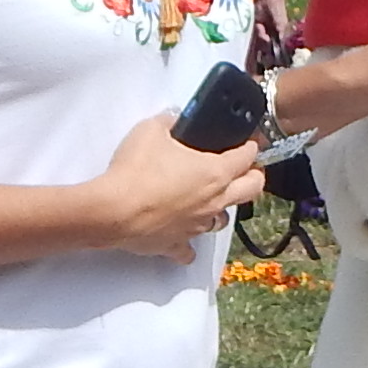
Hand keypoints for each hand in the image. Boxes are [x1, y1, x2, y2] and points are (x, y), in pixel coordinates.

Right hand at [88, 109, 258, 258]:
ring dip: (222, 208)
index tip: (251, 144)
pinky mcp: (176, 243)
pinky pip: (189, 248)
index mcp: (214, 172)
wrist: (113, 210)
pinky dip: (189, 243)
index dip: (252, 147)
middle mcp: (213, 201)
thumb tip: (173, 118)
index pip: (246, 158)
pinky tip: (184, 235)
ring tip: (213, 199)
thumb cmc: (135, 172)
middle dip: (254, 177)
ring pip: (223, 220)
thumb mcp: (151, 130)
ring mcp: (196, 225)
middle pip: (251, 190)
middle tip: (248, 170)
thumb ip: (169, 121)